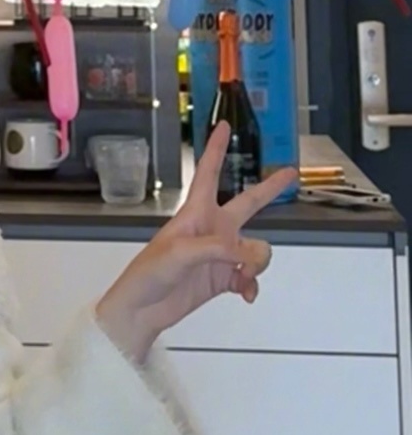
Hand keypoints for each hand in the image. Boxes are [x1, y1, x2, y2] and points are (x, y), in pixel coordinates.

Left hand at [94, 123, 298, 364]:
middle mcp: (212, 228)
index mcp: (196, 212)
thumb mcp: (182, 253)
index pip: (208, 172)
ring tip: (243, 276)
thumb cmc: (152, 272)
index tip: (223, 126)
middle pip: (248, 203)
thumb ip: (220, 248)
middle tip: (291, 171)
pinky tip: (246, 296)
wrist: (144, 308)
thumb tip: (255, 251)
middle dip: (269, 188)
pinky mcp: (224, 278)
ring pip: (256, 248)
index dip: (215, 149)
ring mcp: (221, 254)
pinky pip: (251, 277)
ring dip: (257, 263)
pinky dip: (253, 286)